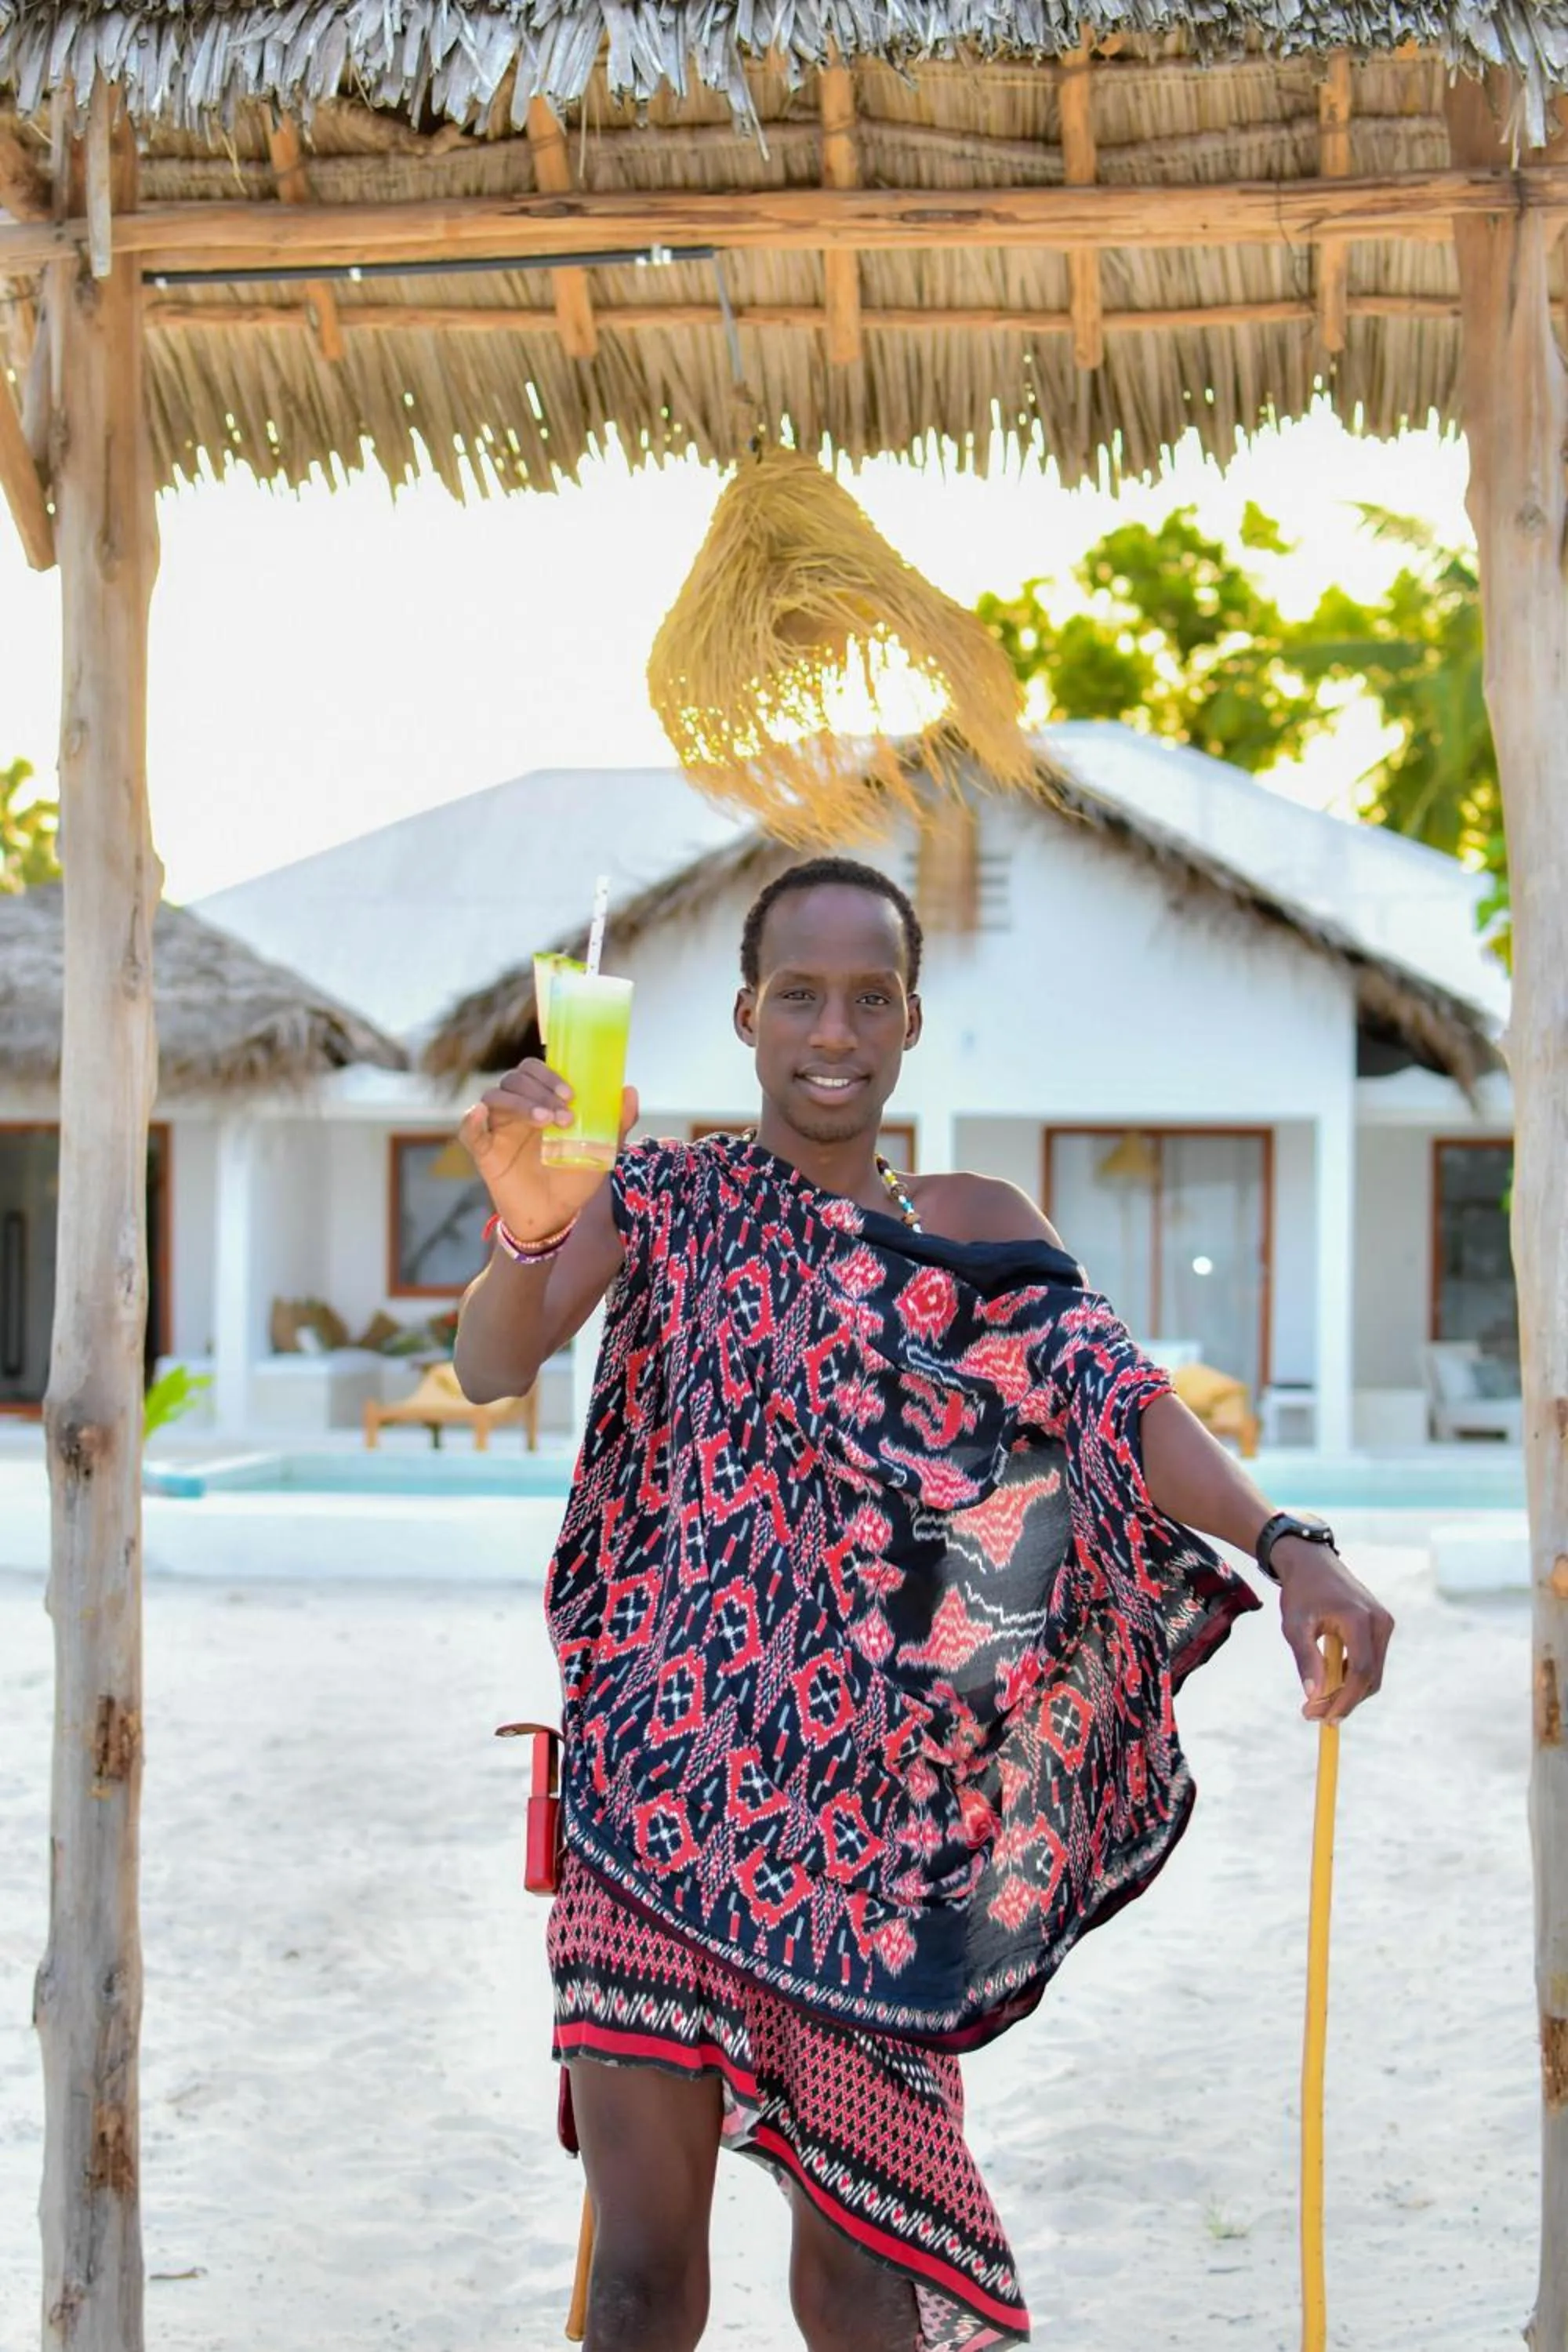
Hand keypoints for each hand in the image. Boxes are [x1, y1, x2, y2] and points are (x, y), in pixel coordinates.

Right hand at [456, 1060, 638, 1244]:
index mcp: (540, 1102)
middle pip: (515, 1079)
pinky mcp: (484, 1152)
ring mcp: (498, 1129)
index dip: (549, 1073)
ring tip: (546, 1123)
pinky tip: (480, 1115)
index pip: (534, 1070)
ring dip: (521, 1103)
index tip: (571, 1094)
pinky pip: (468, 1130)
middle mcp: (516, 1110)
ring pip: (495, 1097)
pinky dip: (471, 1120)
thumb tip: (629, 1090)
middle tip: (563, 1115)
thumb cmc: (574, 1179)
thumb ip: (617, 1122)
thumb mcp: (602, 1151)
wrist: (554, 1216)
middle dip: (540, 1090)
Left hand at [1275, 1540, 1394, 1722]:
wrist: (1311, 1562)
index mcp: (1360, 1619)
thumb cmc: (1300, 1591)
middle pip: (1370, 1677)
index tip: (1325, 1718)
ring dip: (1348, 1691)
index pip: (1361, 1672)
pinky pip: (1370, 1660)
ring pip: (1372, 1672)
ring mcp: (1383, 1623)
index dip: (1345, 1700)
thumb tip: (1313, 1696)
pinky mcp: (1381, 1625)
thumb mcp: (1294, 1625)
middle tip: (1313, 1714)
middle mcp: (1379, 1622)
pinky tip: (1328, 1682)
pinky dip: (1352, 1676)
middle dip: (1344, 1701)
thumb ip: (1306, 1659)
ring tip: (1316, 1701)